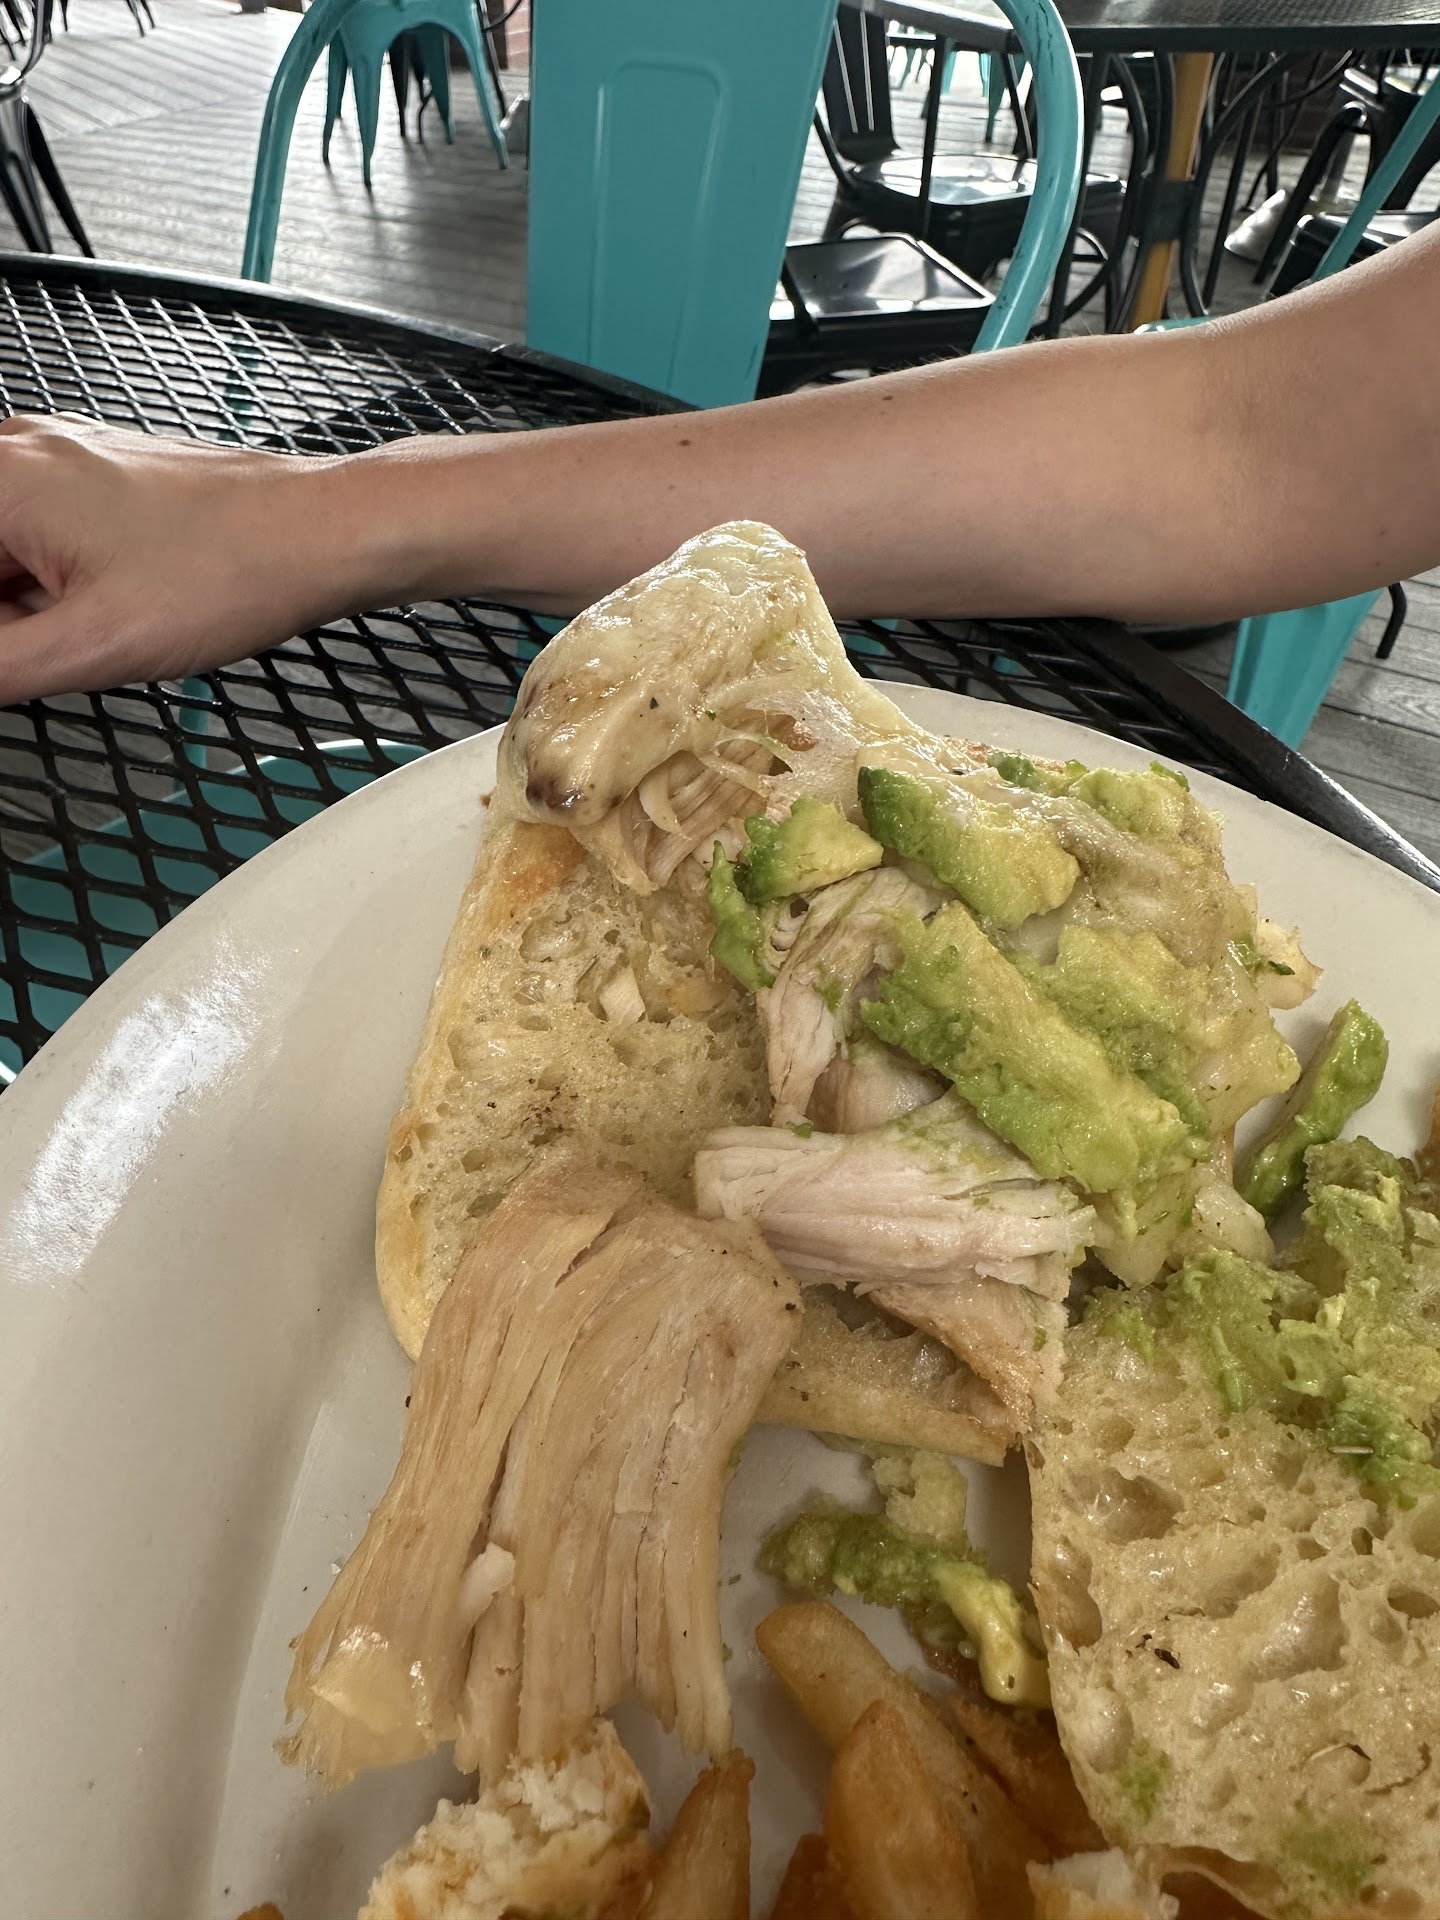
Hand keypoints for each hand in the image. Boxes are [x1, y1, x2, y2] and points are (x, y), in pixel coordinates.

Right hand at [0, 413, 358, 704]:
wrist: (321, 535)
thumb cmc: (231, 572)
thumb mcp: (91, 647)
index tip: (18, 655)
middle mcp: (17, 453)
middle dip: (6, 625)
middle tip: (56, 653)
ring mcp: (59, 463)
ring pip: (1, 555)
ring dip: (18, 614)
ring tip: (94, 637)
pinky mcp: (96, 485)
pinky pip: (35, 541)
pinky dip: (43, 592)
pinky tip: (91, 622)